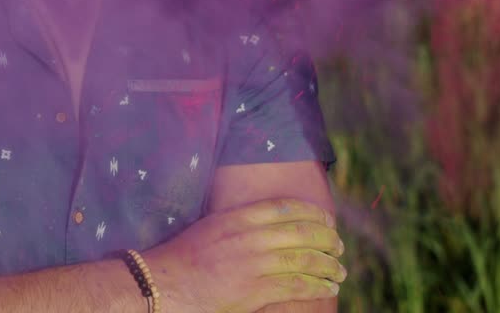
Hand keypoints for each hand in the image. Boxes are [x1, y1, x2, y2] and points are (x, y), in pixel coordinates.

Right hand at [142, 198, 346, 312]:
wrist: (159, 283)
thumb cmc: (179, 259)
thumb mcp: (208, 229)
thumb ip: (235, 226)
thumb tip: (260, 228)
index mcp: (235, 218)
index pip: (283, 208)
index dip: (310, 213)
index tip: (325, 219)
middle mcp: (247, 237)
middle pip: (300, 232)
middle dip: (326, 239)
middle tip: (339, 246)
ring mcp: (252, 264)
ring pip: (303, 260)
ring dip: (327, 265)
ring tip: (339, 270)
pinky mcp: (253, 291)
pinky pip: (295, 287)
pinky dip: (316, 286)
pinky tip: (328, 288)